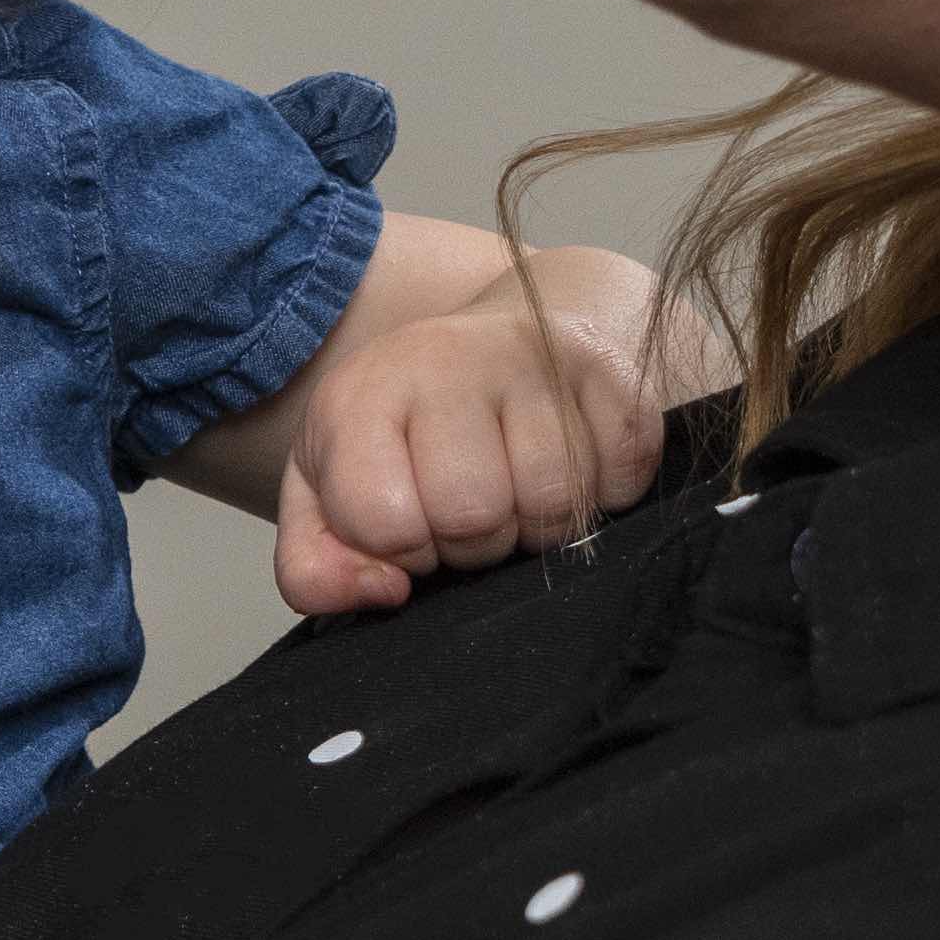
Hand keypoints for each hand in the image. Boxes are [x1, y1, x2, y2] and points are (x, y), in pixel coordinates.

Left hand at [273, 244, 683, 617]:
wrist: (492, 347)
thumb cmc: (403, 437)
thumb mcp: (326, 496)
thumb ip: (315, 567)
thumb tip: (385, 592)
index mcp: (361, 396)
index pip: (383, 521)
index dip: (401, 549)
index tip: (409, 524)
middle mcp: (445, 362)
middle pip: (475, 513)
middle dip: (474, 543)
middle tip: (470, 511)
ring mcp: (534, 359)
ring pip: (555, 499)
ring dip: (541, 525)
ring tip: (517, 489)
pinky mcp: (610, 367)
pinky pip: (623, 473)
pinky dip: (606, 494)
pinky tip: (572, 467)